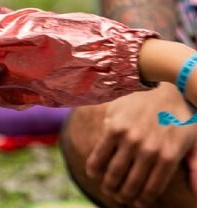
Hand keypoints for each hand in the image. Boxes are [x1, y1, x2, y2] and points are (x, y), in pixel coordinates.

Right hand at [86, 84, 196, 206]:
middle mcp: (149, 149)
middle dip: (123, 195)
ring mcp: (130, 138)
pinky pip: (100, 153)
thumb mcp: (194, 140)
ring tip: (107, 188)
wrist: (163, 83)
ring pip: (114, 171)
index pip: (152, 188)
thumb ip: (195, 166)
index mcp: (169, 156)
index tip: (136, 203)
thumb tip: (196, 192)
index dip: (142, 200)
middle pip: (131, 183)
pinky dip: (94, 166)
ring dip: (108, 185)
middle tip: (119, 198)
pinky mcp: (114, 127)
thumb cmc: (182, 114)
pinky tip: (93, 173)